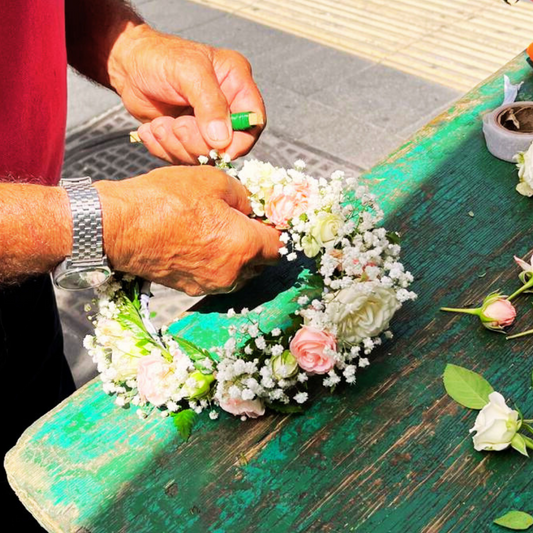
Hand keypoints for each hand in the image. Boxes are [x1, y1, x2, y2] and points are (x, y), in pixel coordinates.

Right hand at [94, 166, 279, 294]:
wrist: (119, 227)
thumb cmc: (165, 201)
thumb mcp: (214, 181)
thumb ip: (244, 196)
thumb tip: (252, 207)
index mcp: (244, 246)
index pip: (279, 245)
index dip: (278, 229)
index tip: (270, 218)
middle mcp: (232, 272)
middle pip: (262, 261)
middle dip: (260, 242)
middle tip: (246, 219)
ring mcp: (211, 284)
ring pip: (240, 271)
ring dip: (239, 254)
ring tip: (222, 230)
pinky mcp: (192, 288)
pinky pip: (218, 276)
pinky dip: (219, 262)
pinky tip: (203, 242)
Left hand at [111, 25, 265, 163]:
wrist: (127, 64)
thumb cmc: (159, 57)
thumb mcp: (189, 72)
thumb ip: (210, 104)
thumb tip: (223, 140)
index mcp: (237, 84)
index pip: (253, 122)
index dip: (239, 141)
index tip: (217, 146)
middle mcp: (226, 107)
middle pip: (228, 145)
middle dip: (198, 142)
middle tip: (176, 125)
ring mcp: (205, 126)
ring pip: (203, 156)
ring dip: (177, 145)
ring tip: (160, 124)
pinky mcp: (186, 139)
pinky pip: (182, 158)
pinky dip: (164, 148)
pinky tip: (153, 129)